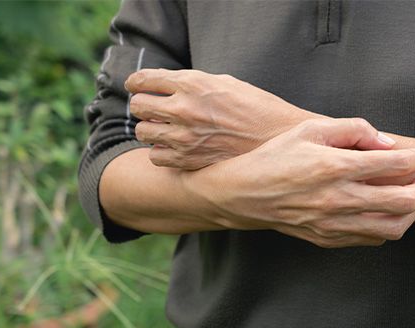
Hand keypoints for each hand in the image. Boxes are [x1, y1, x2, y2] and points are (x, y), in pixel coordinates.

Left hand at [125, 69, 320, 168]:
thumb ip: (193, 83)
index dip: (136, 83)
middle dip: (142, 105)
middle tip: (151, 109)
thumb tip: (168, 85)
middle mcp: (185, 109)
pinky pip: (156, 156)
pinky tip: (173, 148)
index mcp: (193, 84)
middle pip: (138, 106)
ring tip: (163, 129)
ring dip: (150, 129)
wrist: (278, 138)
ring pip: (143, 132)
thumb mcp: (225, 83)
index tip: (136, 86)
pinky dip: (161, 152)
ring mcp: (186, 137)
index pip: (144, 80)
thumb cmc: (256, 107)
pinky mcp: (190, 160)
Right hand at [186, 118, 414, 247]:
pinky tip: (380, 211)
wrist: (244, 195)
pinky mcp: (329, 239)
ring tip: (407, 199)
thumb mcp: (311, 129)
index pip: (395, 164)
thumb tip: (387, 143)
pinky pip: (372, 239)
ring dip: (409, 213)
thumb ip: (353, 129)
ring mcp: (334, 223)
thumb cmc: (278, 157)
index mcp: (336, 166)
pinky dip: (386, 227)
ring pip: (393, 228)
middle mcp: (338, 198)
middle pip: (404, 202)